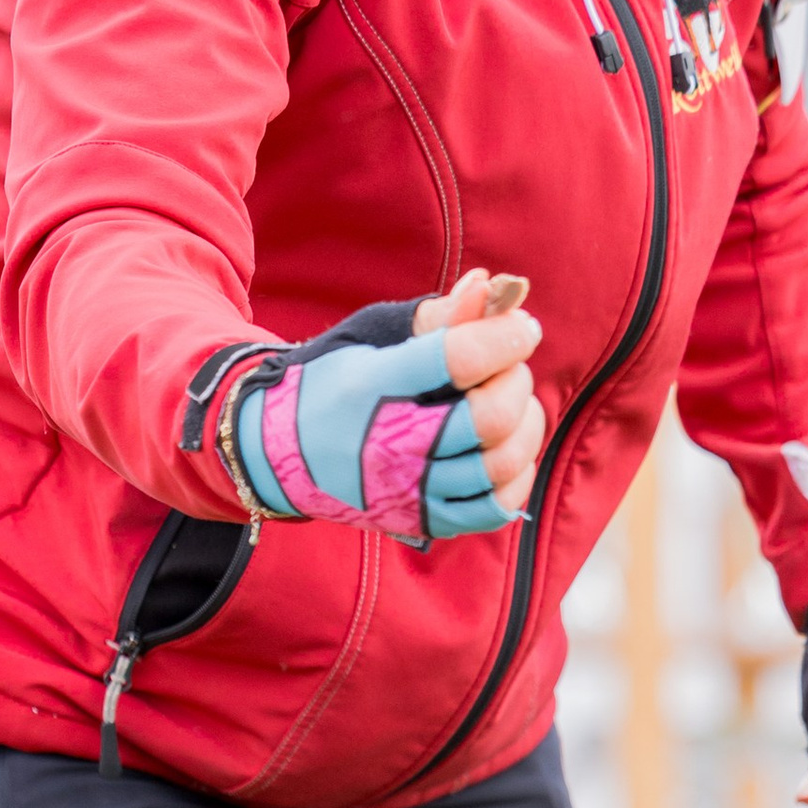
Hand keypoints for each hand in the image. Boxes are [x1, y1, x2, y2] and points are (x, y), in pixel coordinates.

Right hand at [229, 273, 541, 543]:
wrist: (281, 455)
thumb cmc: (336, 383)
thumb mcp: (371, 338)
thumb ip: (435, 316)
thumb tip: (490, 287)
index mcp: (374, 386)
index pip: (458, 359)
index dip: (505, 337)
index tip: (522, 327)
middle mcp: (389, 444)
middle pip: (487, 417)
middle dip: (516, 381)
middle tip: (513, 365)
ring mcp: (407, 490)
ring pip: (498, 464)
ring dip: (526, 426)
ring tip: (518, 404)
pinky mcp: (422, 520)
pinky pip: (493, 508)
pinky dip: (517, 476)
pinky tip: (510, 448)